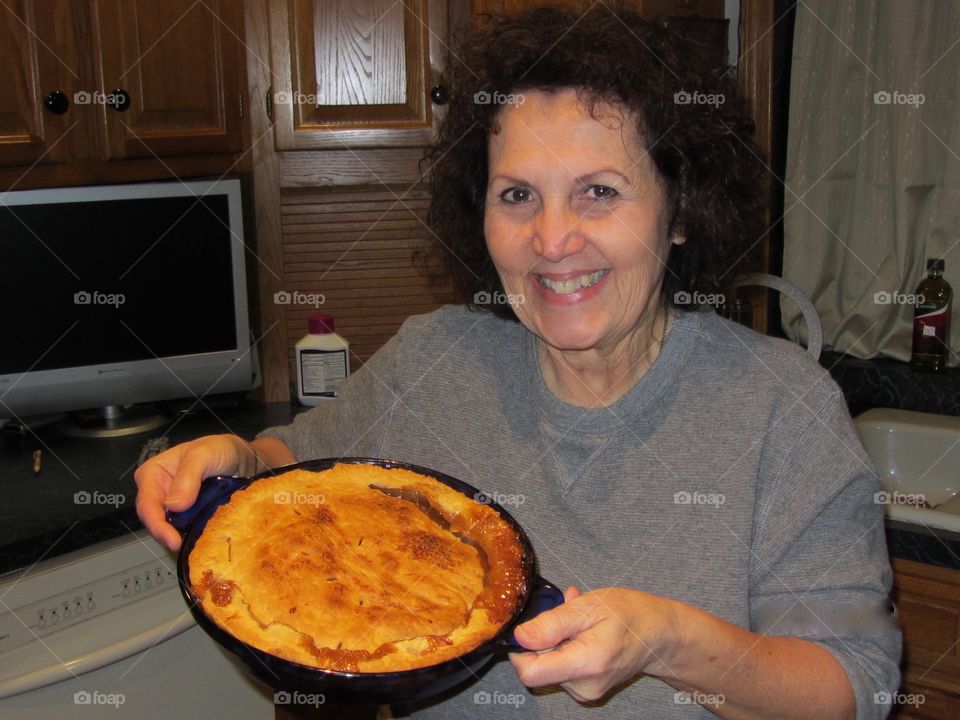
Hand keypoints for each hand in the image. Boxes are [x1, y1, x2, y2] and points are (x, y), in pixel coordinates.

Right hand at [133, 434, 253, 550]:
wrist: (242, 458)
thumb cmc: (220, 449)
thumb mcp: (204, 454)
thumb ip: (188, 475)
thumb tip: (174, 505)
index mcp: (153, 473)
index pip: (147, 503)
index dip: (156, 524)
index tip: (172, 540)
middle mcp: (159, 491)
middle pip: (154, 519)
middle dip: (166, 535)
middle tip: (182, 546)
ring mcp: (173, 506)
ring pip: (169, 527)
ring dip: (180, 536)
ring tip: (195, 544)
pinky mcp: (188, 515)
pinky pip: (186, 529)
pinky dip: (192, 535)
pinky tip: (202, 540)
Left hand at [509, 586, 680, 701]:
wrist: (660, 635)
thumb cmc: (630, 615)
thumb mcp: (589, 607)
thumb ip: (552, 623)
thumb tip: (520, 636)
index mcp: (585, 664)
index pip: (530, 673)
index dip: (520, 650)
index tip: (530, 628)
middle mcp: (584, 686)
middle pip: (538, 668)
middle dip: (545, 639)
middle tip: (567, 617)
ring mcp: (586, 692)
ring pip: (549, 666)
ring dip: (557, 642)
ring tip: (581, 624)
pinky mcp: (586, 690)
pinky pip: (561, 668)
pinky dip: (566, 649)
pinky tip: (584, 634)